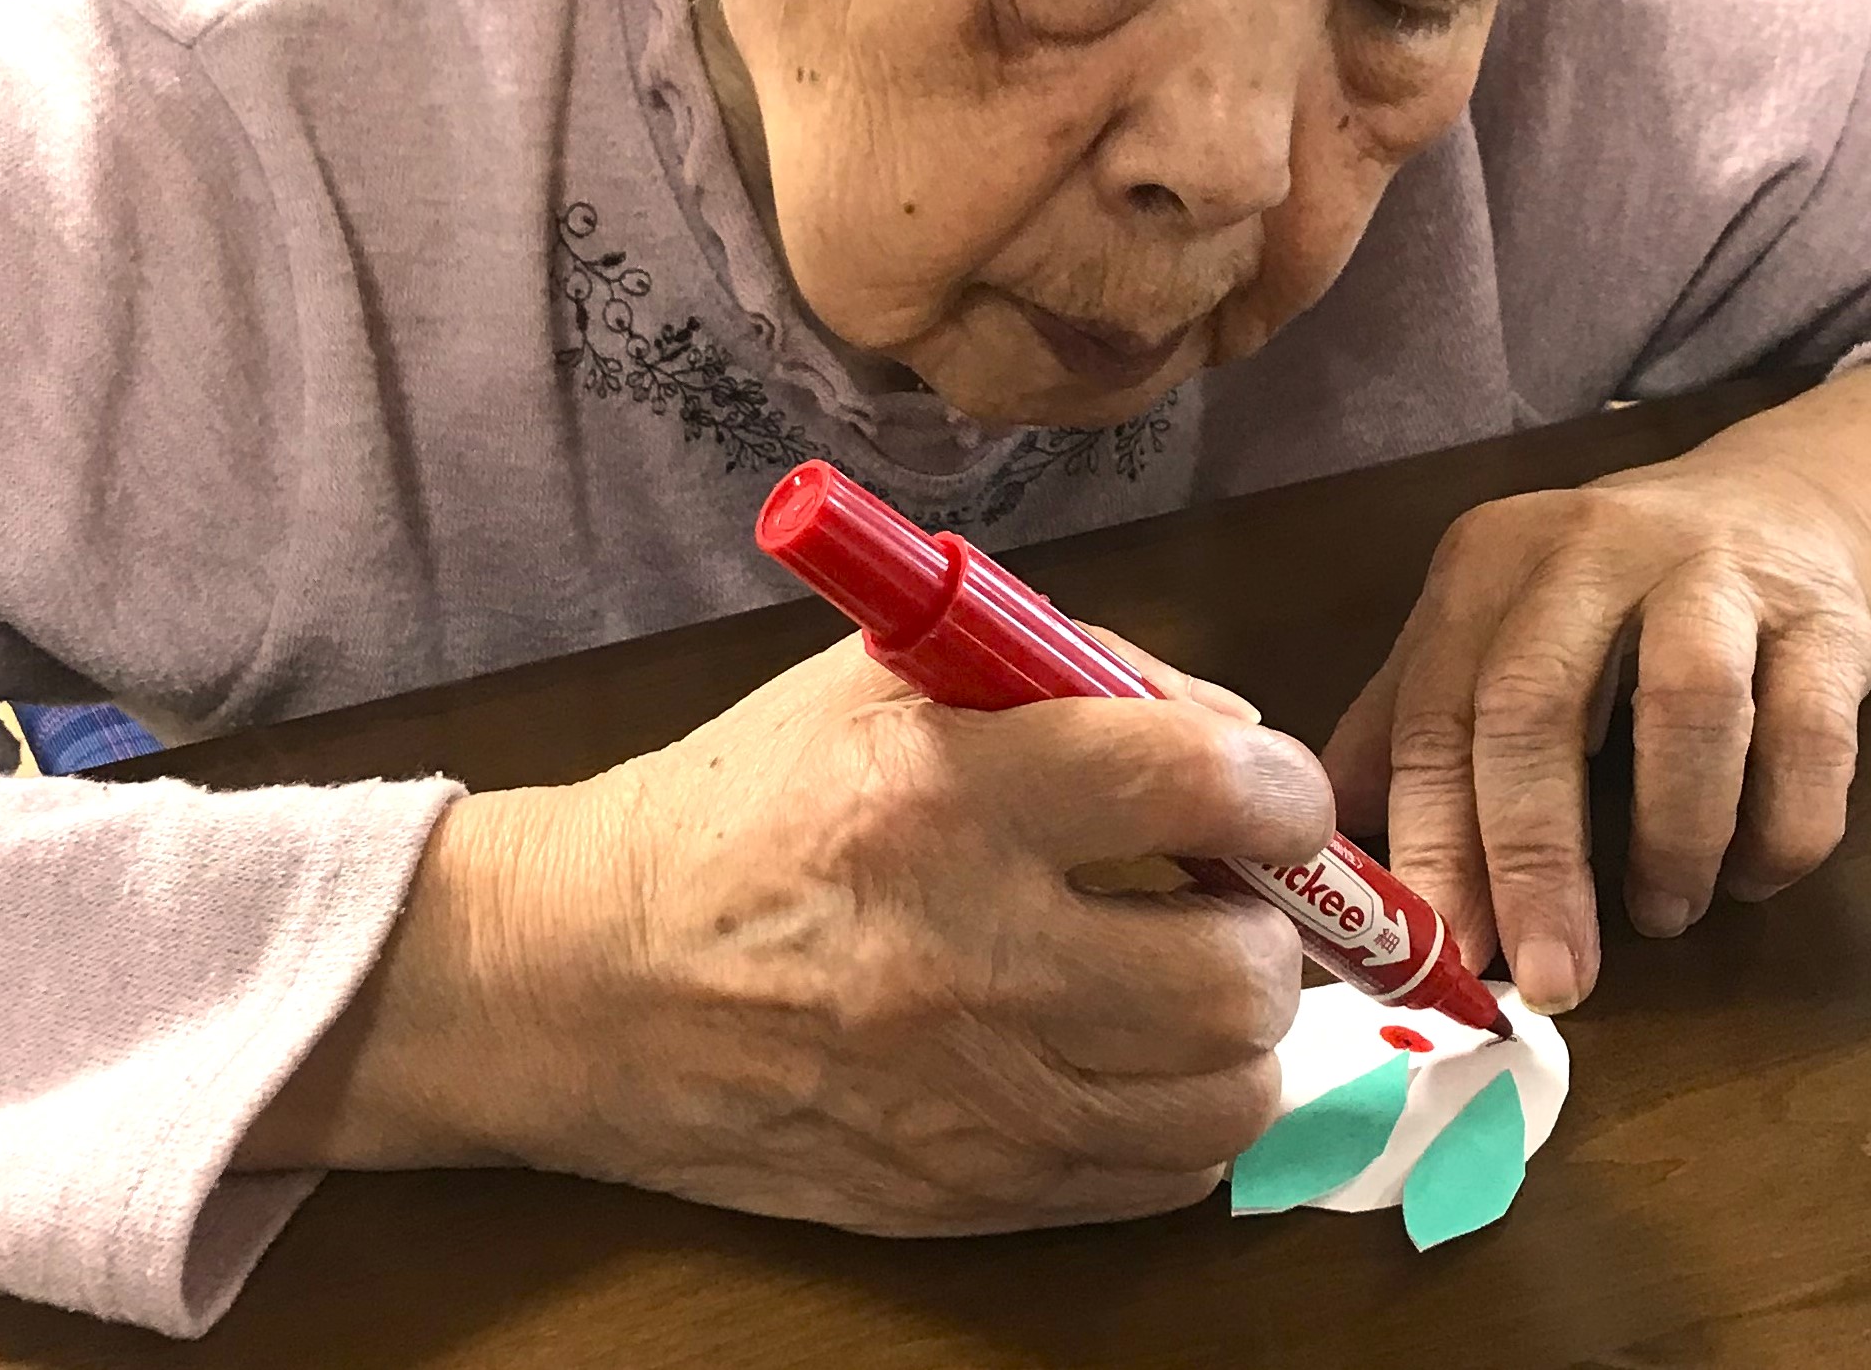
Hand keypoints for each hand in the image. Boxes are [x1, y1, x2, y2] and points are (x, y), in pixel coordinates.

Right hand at [242, 629, 1332, 1234]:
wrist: (591, 984)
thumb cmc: (745, 805)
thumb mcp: (884, 677)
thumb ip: (1063, 673)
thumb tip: (1225, 731)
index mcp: (946, 793)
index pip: (1199, 783)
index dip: (1278, 785)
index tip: (1271, 792)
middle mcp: (973, 956)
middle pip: (1240, 970)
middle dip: (1264, 919)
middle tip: (1223, 890)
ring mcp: (976, 1101)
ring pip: (1228, 1095)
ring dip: (1236, 1027)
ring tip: (1180, 973)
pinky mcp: (969, 1196)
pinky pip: (1164, 1180)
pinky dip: (1178, 1114)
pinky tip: (1125, 1054)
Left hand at [1321, 433, 1870, 1012]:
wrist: (1788, 509)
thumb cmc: (1613, 600)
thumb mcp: (1496, 636)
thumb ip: (1413, 727)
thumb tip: (1333, 853)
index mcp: (1489, 565)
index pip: (1435, 712)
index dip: (1433, 841)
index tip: (1441, 955)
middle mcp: (1590, 550)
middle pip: (1536, 706)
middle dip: (1535, 862)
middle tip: (1550, 982)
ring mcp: (1714, 573)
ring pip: (1688, 705)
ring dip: (1670, 836)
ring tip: (1661, 917)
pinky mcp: (1826, 617)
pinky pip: (1808, 735)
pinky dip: (1781, 826)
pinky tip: (1754, 878)